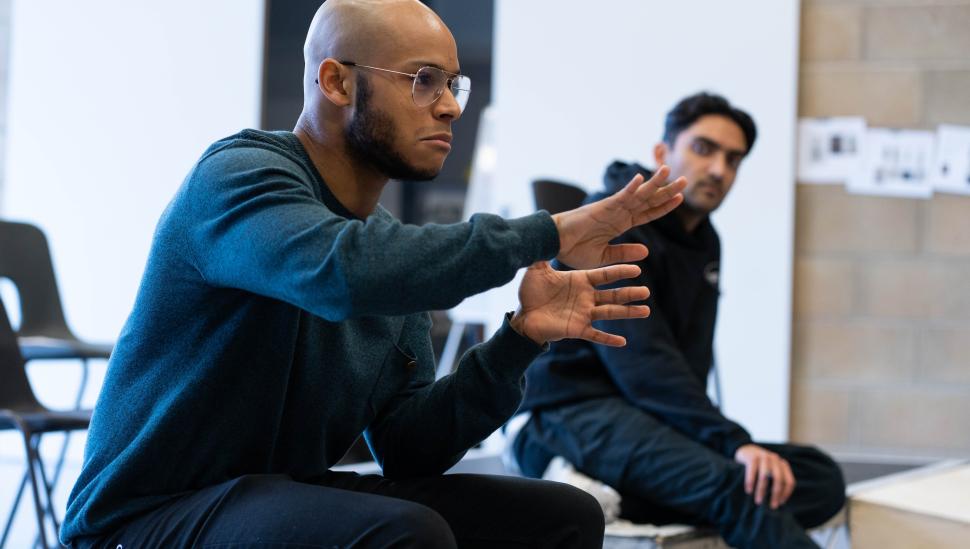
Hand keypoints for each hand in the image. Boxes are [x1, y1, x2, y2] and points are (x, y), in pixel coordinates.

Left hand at [510, 261, 648, 346]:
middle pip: (613, 294)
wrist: (523, 316)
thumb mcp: (536, 271)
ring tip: (645, 311)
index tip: (637, 269)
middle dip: (630, 293)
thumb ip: (542, 255)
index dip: (620, 272)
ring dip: (627, 312)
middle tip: (646, 291)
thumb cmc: (530, 293)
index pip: (605, 275)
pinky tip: (622, 341)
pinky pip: (596, 335)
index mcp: (580, 281)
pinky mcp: (577, 329)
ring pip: (610, 312)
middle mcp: (586, 297)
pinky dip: (608, 339)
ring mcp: (583, 314)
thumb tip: (542, 234)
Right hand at [552, 165, 686, 268]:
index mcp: (621, 223)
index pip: (648, 213)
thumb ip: (625, 253)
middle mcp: (620, 212)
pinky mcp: (603, 207)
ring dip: (655, 183)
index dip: (664, 206)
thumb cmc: (574, 251)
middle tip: (685, 180)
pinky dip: (630, 187)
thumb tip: (646, 251)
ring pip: (639, 194)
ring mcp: (613, 208)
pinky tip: (641, 178)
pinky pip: (619, 196)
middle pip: (649, 200)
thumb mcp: (605, 257)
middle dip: (667, 190)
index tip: (680, 199)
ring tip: (669, 170)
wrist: (555, 245)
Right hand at [734, 444, 795, 509]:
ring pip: (764, 476)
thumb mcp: (772, 470)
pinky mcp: (752, 457)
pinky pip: (752, 471)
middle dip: (776, 494)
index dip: (786, 493)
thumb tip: (779, 502)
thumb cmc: (760, 466)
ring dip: (761, 490)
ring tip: (758, 501)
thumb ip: (776, 479)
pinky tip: (749, 490)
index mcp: (782, 465)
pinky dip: (750, 482)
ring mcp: (763, 457)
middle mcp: (775, 460)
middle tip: (772, 506)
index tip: (781, 503)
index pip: (789, 481)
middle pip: (778, 479)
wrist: (746, 450)